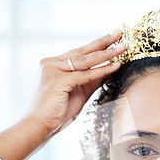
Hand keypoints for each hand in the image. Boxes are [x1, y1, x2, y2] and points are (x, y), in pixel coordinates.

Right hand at [0, 30, 124, 159]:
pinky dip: (101, 70)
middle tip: (118, 32)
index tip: (112, 39)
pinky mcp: (58, 81)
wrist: (38, 127)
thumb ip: (90, 81)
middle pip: (82, 51)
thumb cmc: (56, 113)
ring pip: (85, 60)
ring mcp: (53, 70)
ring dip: (106, 53)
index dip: (97, 45)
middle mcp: (51, 64)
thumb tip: (108, 70)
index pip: (79, 53)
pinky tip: (115, 65)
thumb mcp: (78, 93)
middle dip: (103, 41)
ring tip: (121, 47)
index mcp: (53, 65)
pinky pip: (84, 74)